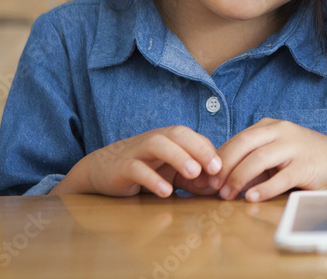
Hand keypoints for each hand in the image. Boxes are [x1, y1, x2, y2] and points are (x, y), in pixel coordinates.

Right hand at [55, 126, 221, 196]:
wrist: (103, 170)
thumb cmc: (146, 169)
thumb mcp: (173, 174)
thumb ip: (195, 179)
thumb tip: (217, 186)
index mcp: (170, 139)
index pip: (194, 137)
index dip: (209, 151)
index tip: (222, 169)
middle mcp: (156, 140)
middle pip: (179, 134)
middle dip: (199, 149)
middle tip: (215, 168)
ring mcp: (138, 151)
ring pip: (159, 145)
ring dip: (178, 157)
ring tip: (193, 173)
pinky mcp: (122, 167)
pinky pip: (137, 169)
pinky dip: (152, 179)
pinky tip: (165, 192)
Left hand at [210, 118, 326, 201]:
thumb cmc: (305, 159)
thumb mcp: (277, 154)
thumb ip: (253, 161)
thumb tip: (222, 179)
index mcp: (270, 126)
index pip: (237, 140)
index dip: (219, 158)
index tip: (207, 177)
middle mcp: (281, 131)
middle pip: (243, 145)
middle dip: (224, 167)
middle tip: (213, 187)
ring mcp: (294, 146)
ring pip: (258, 160)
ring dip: (238, 178)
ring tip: (228, 195)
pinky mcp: (306, 165)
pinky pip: (280, 178)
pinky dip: (263, 189)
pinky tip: (251, 198)